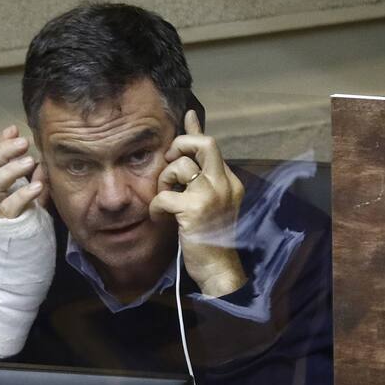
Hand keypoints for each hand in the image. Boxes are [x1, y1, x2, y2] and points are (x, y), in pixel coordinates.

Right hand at [0, 125, 48, 217]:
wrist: (18, 250)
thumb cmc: (21, 214)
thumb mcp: (22, 186)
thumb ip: (22, 167)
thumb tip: (24, 140)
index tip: (15, 130)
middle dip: (2, 152)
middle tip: (24, 143)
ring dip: (11, 170)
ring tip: (30, 162)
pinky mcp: (3, 224)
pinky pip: (8, 207)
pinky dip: (23, 195)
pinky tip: (38, 186)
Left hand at [149, 110, 246, 296]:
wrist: (218, 269)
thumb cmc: (210, 239)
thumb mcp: (208, 205)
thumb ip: (199, 181)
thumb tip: (184, 161)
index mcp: (229, 181)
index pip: (211, 147)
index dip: (195, 130)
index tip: (187, 115)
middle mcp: (224, 183)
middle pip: (204, 144)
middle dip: (180, 145)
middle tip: (168, 162)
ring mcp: (212, 195)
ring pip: (180, 165)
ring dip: (164, 180)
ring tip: (164, 199)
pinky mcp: (195, 209)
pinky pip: (164, 196)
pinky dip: (156, 207)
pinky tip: (159, 218)